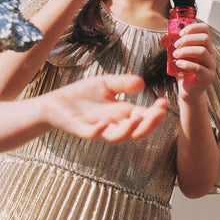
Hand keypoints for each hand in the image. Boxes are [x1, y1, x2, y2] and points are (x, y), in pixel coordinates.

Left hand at [45, 73, 168, 142]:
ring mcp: (97, 128)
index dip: (155, 114)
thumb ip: (123, 83)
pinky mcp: (79, 128)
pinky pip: (90, 134)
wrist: (56, 102)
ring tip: (136, 120)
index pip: (143, 118)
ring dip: (127, 130)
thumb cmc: (82, 95)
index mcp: (121, 114)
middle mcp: (112, 124)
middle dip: (149, 124)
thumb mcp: (106, 84)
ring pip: (116, 136)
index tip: (164, 102)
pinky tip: (103, 125)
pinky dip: (97, 131)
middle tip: (158, 113)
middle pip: (135, 131)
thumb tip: (141, 83)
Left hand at [164, 21, 215, 95]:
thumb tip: (164, 38)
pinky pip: (198, 68)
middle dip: (188, 39)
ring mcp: (211, 66)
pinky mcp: (208, 77)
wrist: (188, 91)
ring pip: (202, 51)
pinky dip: (186, 64)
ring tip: (175, 55)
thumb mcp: (177, 57)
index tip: (180, 33)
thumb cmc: (183, 72)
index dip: (193, 28)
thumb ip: (172, 47)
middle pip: (204, 38)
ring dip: (186, 51)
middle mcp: (211, 54)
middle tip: (176, 45)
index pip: (205, 30)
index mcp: (206, 46)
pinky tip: (178, 64)